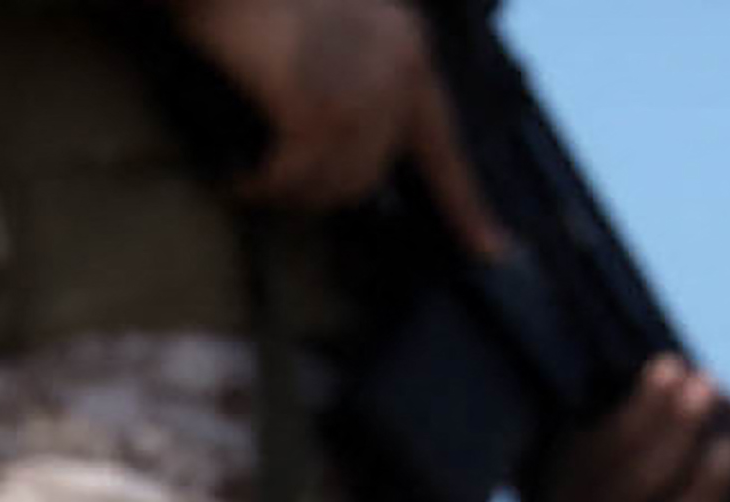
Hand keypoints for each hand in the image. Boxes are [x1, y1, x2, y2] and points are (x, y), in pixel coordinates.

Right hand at [161, 0, 505, 252]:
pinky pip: (292, 180)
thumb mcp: (329, 30)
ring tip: (251, 172)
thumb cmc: (260, 2)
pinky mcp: (320, 110)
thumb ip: (354, 80)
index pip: (444, 144)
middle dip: (321, 187)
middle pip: (372, 176)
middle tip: (274, 178)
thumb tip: (352, 162)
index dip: (465, 204)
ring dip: (288, 191)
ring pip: (335, 186)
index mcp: (408, 47)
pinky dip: (259, 186)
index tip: (493, 249)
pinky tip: (236, 179)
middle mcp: (399, 70)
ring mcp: (363, 93)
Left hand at [550, 354, 729, 501]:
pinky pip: (600, 445)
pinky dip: (644, 408)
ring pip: (630, 493)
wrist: (540, 375)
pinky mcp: (539, 468)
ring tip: (703, 386)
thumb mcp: (699, 424)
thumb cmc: (633, 407)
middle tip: (728, 446)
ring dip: (676, 437)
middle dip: (703, 494)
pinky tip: (668, 371)